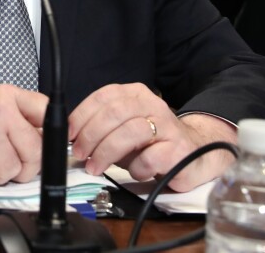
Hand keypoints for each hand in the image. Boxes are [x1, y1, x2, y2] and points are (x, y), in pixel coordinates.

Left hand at [69, 83, 235, 191]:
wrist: (195, 152)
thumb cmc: (151, 142)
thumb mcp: (123, 128)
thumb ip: (100, 128)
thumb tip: (72, 138)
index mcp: (135, 94)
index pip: (103, 97)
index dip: (82, 116)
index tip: (69, 135)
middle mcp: (152, 105)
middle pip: (115, 113)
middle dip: (91, 135)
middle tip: (81, 153)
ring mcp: (167, 126)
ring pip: (131, 132)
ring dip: (107, 152)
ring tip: (96, 167)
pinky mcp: (179, 150)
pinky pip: (150, 158)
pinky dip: (136, 168)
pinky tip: (134, 172)